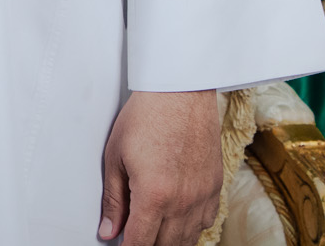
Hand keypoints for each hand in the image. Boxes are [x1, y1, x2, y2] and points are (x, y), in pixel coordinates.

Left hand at [98, 89, 221, 244]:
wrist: (181, 93)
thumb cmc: (146, 117)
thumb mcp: (115, 157)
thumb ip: (114, 200)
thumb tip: (109, 231)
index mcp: (154, 195)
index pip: (140, 243)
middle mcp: (183, 202)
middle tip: (133, 237)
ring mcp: (203, 197)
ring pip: (187, 240)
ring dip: (168, 242)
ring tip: (151, 233)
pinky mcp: (215, 188)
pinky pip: (205, 224)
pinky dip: (189, 229)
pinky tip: (176, 222)